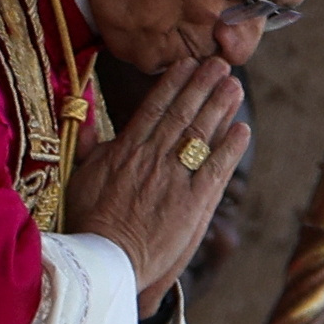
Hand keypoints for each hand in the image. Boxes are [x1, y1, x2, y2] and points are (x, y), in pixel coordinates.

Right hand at [64, 57, 247, 312]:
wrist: (104, 260)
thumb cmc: (89, 220)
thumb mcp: (80, 176)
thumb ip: (89, 143)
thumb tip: (84, 111)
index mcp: (125, 150)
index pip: (154, 108)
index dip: (173, 84)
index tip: (188, 63)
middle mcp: (152, 159)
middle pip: (181, 114)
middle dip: (202, 86)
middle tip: (220, 63)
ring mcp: (174, 180)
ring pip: (199, 135)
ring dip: (220, 108)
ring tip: (235, 85)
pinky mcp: (192, 204)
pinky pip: (215, 169)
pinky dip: (230, 148)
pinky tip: (243, 130)